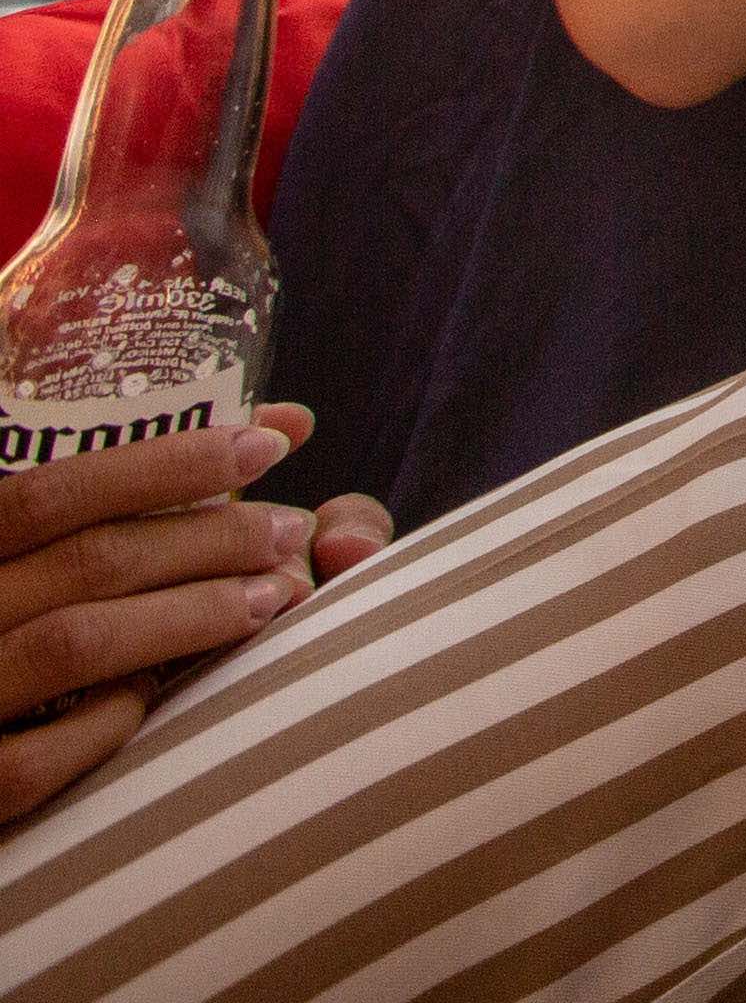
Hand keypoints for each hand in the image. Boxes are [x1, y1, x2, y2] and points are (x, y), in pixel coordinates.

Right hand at [0, 406, 380, 826]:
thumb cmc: (17, 632)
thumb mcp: (42, 555)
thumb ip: (147, 491)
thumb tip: (291, 419)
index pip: (49, 492)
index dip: (165, 463)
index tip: (271, 443)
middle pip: (86, 562)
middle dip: (208, 537)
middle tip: (289, 527)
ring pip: (77, 643)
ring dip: (192, 613)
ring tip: (275, 594)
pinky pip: (43, 754)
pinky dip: (115, 715)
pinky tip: (162, 693)